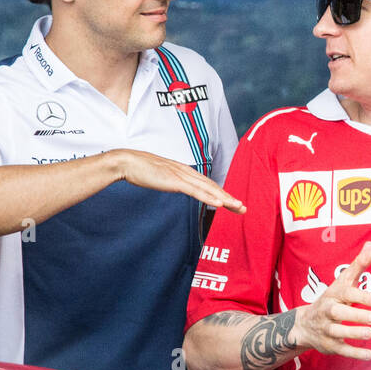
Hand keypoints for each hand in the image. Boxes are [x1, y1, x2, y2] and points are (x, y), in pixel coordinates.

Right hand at [111, 148, 245, 212]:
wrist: (127, 161)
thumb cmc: (141, 169)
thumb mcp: (160, 176)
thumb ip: (171, 180)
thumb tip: (175, 184)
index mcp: (184, 171)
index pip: (207, 184)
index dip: (221, 193)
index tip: (232, 203)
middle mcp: (186, 172)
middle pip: (212, 186)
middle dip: (229, 197)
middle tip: (243, 208)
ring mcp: (181, 176)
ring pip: (208, 189)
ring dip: (224, 198)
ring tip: (238, 206)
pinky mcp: (174, 181)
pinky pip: (195, 191)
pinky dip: (208, 197)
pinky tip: (219, 204)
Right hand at [291, 241, 370, 359]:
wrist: (305, 324)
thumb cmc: (332, 299)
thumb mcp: (343, 282)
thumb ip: (359, 265)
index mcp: (334, 295)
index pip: (347, 294)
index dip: (361, 297)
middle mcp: (328, 312)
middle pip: (339, 313)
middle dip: (356, 316)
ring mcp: (327, 330)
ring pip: (338, 332)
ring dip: (354, 333)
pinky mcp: (329, 346)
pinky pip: (341, 350)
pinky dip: (355, 354)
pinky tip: (370, 355)